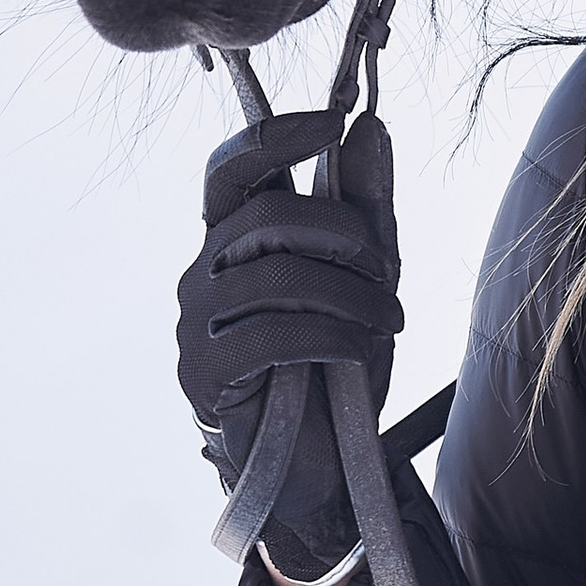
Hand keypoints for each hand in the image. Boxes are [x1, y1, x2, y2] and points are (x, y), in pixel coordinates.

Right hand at [176, 111, 402, 568]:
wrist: (324, 465)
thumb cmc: (336, 363)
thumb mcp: (366, 277)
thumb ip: (366, 204)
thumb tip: (370, 126)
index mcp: (234, 237)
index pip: (232, 166)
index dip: (276, 134)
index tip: (334, 120)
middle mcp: (203, 270)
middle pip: (266, 212)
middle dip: (344, 232)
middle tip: (385, 268)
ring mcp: (196, 322)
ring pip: (277, 271)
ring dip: (352, 293)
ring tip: (389, 319)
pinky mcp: (203, 373)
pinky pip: (272, 330)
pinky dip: (332, 333)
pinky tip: (360, 348)